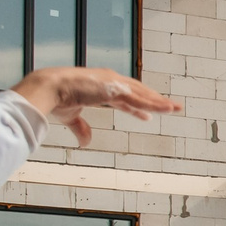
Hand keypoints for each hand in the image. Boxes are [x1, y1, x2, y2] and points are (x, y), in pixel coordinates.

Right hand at [11, 67, 181, 144]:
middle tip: (170, 107)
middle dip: (154, 100)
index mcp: (101, 87)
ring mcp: (114, 84)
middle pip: (138, 92)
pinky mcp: (115, 89)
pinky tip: (167, 108)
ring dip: (160, 102)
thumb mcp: (71, 117)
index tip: (146, 114)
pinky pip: (139, 99)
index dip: (136, 106)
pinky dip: (154, 104)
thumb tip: (85, 143)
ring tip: (176, 108)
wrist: (49, 89)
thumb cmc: (56, 99)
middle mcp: (110, 82)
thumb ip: (80, 128)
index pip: (124, 96)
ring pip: (143, 95)